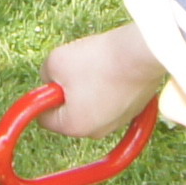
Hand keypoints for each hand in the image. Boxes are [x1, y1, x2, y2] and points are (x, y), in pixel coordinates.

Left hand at [44, 22, 168, 138]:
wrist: (140, 53)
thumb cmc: (98, 60)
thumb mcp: (55, 61)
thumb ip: (45, 75)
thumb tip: (51, 80)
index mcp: (75, 126)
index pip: (46, 118)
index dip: (45, 97)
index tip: (54, 78)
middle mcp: (98, 131)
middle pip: (72, 112)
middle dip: (70, 92)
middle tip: (76, 69)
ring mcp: (120, 121)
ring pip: (94, 104)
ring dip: (91, 87)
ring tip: (98, 66)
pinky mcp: (136, 108)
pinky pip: (113, 98)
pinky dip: (111, 85)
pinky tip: (114, 67)